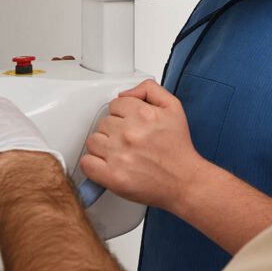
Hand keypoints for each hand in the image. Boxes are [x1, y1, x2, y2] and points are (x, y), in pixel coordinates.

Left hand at [79, 79, 204, 210]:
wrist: (184, 180)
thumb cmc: (178, 149)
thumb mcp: (174, 108)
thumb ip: (150, 90)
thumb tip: (125, 93)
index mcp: (144, 114)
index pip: (115, 104)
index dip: (123, 114)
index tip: (130, 124)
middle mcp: (130, 133)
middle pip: (103, 122)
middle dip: (115, 130)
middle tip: (129, 140)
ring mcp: (119, 155)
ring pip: (93, 141)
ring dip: (103, 146)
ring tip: (120, 153)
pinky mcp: (112, 176)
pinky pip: (86, 163)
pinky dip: (94, 164)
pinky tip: (108, 164)